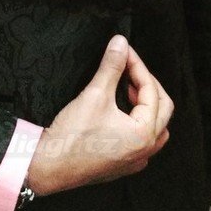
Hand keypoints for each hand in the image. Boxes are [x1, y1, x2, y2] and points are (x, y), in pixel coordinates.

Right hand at [26, 35, 172, 195]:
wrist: (49, 167)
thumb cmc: (73, 135)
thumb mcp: (95, 94)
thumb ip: (112, 66)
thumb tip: (120, 42)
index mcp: (144, 134)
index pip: (151, 90)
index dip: (137, 66)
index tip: (124, 51)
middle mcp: (144, 150)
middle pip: (162, 109)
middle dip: (147, 84)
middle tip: (130, 68)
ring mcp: (134, 161)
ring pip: (155, 127)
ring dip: (145, 104)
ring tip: (128, 88)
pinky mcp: (121, 165)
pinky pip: (141, 141)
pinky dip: (137, 122)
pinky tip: (121, 112)